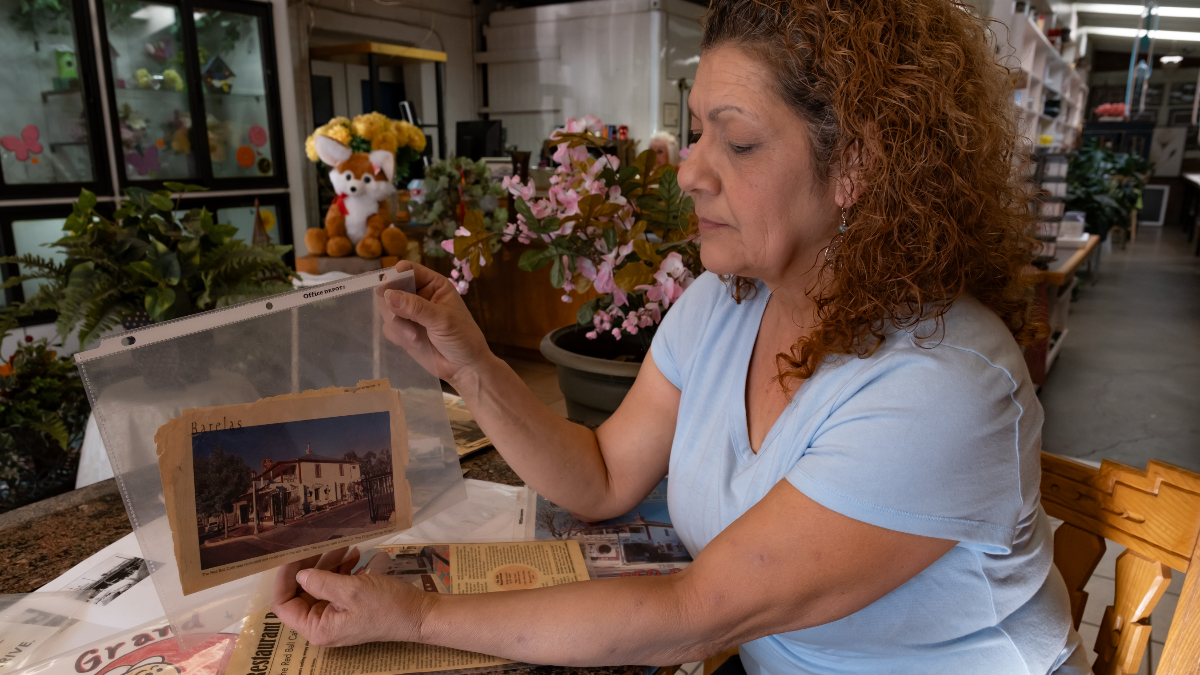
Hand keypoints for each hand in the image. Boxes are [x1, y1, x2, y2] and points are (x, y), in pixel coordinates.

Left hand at [271, 547, 435, 646]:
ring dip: (329, 565)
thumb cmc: (386, 606)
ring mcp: (336, 616)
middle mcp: (322, 625)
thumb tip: (298, 574)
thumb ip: (321, 582)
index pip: (283, 605)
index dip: (284, 579)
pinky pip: (337, 588)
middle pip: (301, 593)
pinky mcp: (350, 608)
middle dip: (310, 567)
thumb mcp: (351, 590)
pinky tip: (354, 556)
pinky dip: (342, 571)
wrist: (419, 614)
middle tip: (320, 545)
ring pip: (320, 586)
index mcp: (317, 627)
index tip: (293, 555)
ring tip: (343, 547)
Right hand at [375, 261, 493, 386]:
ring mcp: (409, 313)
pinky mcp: (403, 330)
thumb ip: (416, 307)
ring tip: (414, 337)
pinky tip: (414, 343)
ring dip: (397, 323)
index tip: (386, 289)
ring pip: (386, 309)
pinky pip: (388, 327)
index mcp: (433, 284)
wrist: (465, 367)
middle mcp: (419, 295)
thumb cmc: (462, 337)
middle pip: (390, 288)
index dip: (394, 276)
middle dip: (392, 305)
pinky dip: (397, 335)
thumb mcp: (443, 320)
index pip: (407, 270)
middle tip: (399, 318)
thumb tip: (388, 295)